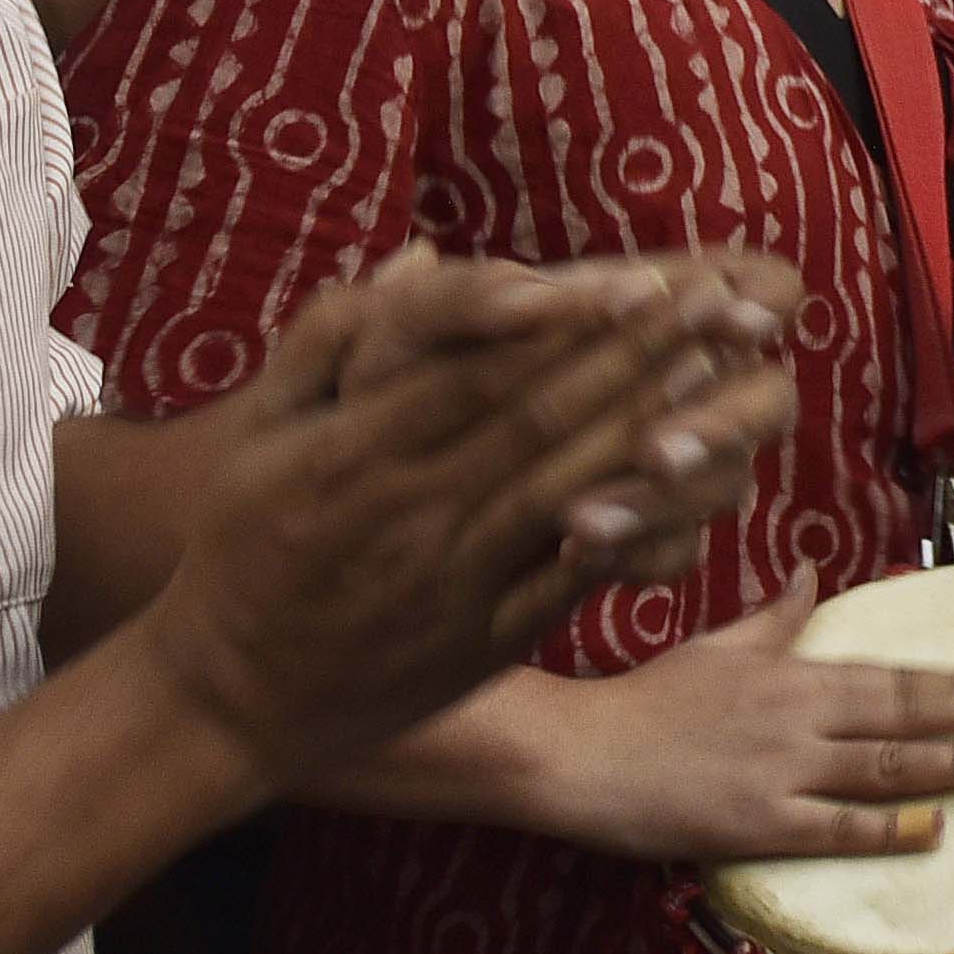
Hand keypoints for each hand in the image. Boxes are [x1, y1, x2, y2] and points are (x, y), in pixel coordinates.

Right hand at [141, 253, 805, 785]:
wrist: (230, 700)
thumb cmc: (242, 549)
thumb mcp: (256, 434)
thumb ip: (330, 335)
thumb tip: (423, 253)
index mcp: (353, 451)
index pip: (483, 369)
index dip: (571, 322)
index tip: (646, 275)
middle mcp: (411, 511)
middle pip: (544, 417)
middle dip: (640, 355)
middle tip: (720, 301)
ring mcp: (454, 579)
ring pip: (568, 490)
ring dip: (651, 427)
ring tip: (722, 371)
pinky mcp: (485, 639)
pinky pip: (567, 580)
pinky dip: (631, 532)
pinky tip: (690, 484)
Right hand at [521, 578, 953, 862]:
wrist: (580, 754)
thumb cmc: (647, 699)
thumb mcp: (717, 645)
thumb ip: (773, 617)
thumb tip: (807, 571)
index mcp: (791, 674)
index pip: (891, 675)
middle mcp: (797, 718)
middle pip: (901, 714)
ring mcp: (780, 772)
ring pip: (883, 767)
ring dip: (950, 763)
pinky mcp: (756, 824)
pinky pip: (837, 828)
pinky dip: (889, 828)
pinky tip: (934, 828)